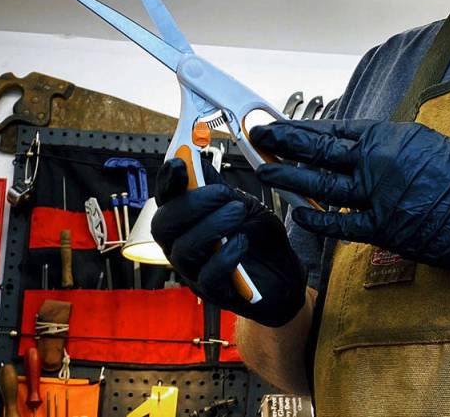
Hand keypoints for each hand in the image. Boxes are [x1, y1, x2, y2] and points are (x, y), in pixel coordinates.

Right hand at [151, 157, 305, 326]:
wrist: (285, 274)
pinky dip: (225, 256)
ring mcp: (195, 272)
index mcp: (186, 222)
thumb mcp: (243, 205)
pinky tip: (242, 242)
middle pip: (163, 225)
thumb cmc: (259, 239)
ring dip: (212, 225)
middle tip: (224, 193)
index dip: (166, 181)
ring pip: (183, 249)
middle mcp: (182, 246)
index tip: (180, 162)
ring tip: (239, 212)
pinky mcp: (214, 292)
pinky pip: (207, 277)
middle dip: (191, 204)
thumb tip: (196, 157)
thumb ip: (219, 188)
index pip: (164, 201)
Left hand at [251, 119, 449, 271]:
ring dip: (290, 176)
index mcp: (392, 137)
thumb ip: (393, 148)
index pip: (338, 130)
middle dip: (287, 142)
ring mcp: (380, 195)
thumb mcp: (429, 146)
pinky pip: (342, 224)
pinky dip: (317, 219)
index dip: (306, 129)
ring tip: (266, 170)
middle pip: (322, 150)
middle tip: (260, 136)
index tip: (283, 125)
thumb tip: (364, 152)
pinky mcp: (385, 228)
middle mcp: (381, 160)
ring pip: (323, 184)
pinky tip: (297, 213)